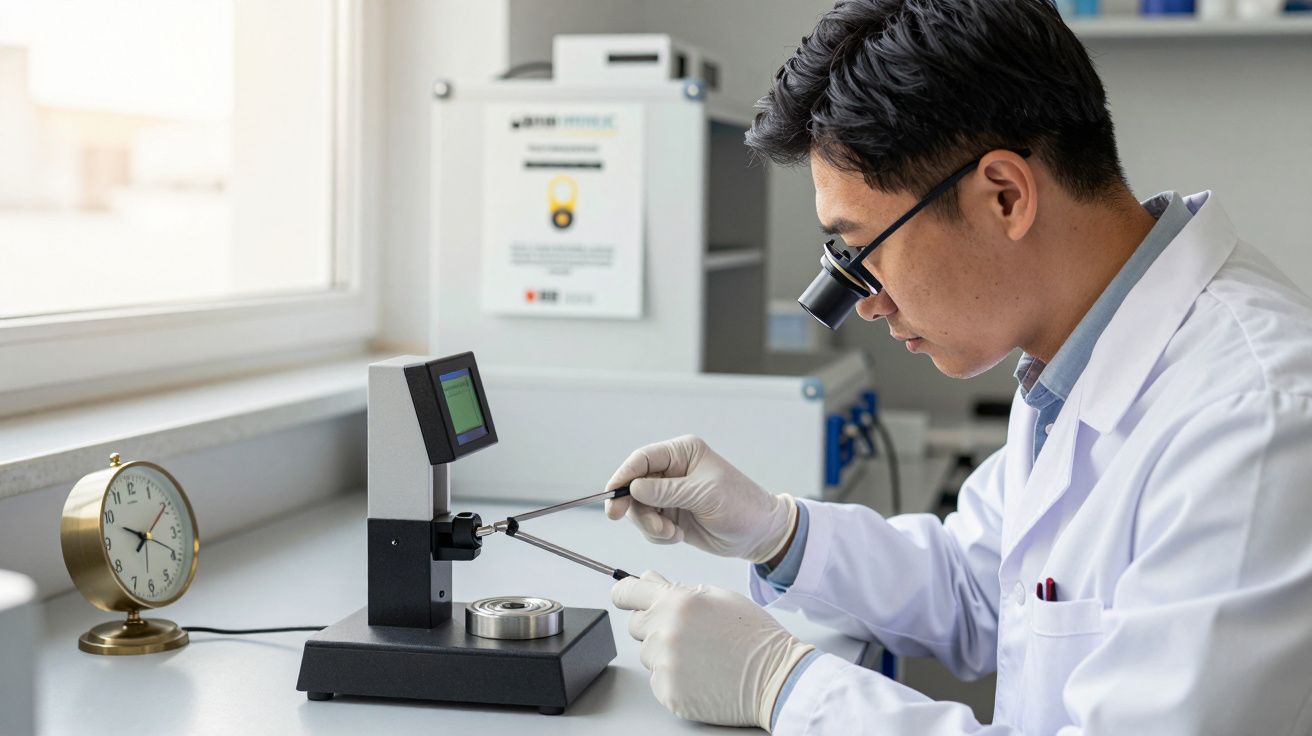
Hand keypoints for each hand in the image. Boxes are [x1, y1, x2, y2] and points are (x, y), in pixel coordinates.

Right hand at [604, 435, 796, 563]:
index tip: (612, 494)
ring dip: (650, 524)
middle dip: (635, 506)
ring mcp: (670, 494)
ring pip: (638, 508)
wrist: (758, 534)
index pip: (642, 459)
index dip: (623, 475)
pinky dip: (658, 534)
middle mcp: (672, 471)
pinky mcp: (671, 515)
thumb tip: (634, 487)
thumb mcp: (704, 494)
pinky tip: (678, 535)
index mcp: (683, 453)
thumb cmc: (740, 505)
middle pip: (634, 485)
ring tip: (672, 532)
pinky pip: (649, 525)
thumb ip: (667, 491)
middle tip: (627, 519)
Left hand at [612, 571, 814, 729]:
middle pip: (635, 625)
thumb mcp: (719, 598)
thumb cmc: (754, 636)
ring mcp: (665, 664)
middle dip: (653, 625)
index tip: (626, 595)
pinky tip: (700, 674)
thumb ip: (678, 589)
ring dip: (665, 654)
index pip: (626, 593)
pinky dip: (674, 678)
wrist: (776, 677)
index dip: (625, 593)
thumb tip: (648, 579)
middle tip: (688, 633)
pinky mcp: (668, 692)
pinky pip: (658, 680)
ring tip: (701, 655)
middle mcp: (666, 631)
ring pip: (648, 654)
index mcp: (677, 603)